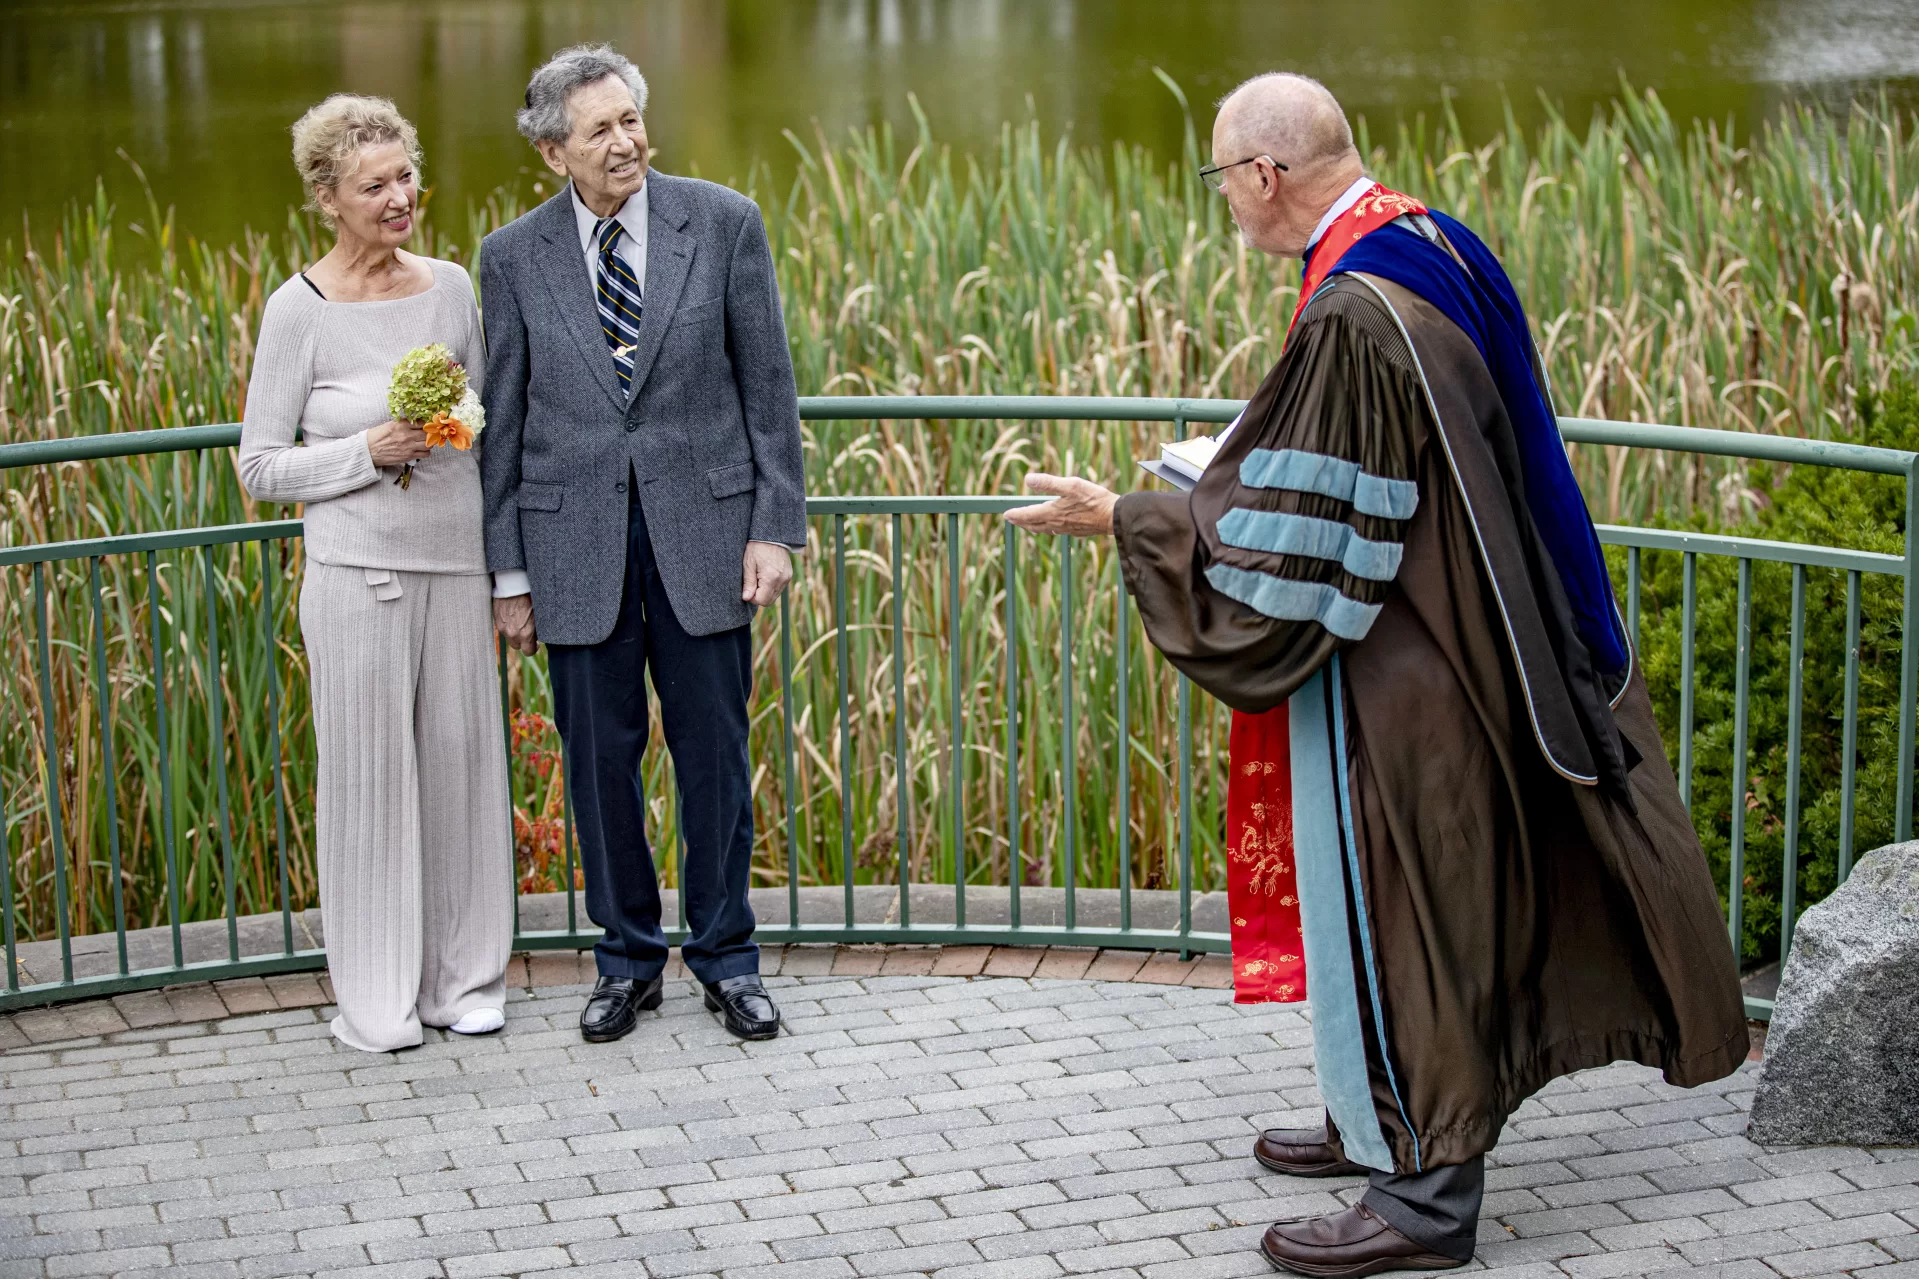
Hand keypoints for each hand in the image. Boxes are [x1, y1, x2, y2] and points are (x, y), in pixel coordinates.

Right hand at [366, 419, 430, 467]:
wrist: (368, 451)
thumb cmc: (376, 437)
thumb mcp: (389, 425)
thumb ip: (403, 424)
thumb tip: (415, 424)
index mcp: (401, 425)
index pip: (421, 422)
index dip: (425, 424)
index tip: (425, 426)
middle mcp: (407, 435)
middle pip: (426, 433)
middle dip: (428, 434)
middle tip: (427, 434)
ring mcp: (409, 446)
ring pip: (428, 444)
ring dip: (428, 443)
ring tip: (424, 442)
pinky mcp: (409, 456)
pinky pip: (425, 454)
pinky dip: (426, 452)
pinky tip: (421, 450)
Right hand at [493, 594, 537, 654]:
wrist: (514, 585)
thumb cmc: (530, 598)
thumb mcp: (539, 616)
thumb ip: (537, 630)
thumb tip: (538, 637)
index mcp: (525, 633)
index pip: (528, 652)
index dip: (533, 648)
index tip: (535, 643)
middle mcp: (512, 633)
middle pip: (517, 646)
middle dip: (522, 642)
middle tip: (528, 633)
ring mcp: (502, 627)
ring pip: (509, 637)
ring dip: (514, 634)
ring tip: (520, 623)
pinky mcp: (496, 620)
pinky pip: (502, 629)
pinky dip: (507, 626)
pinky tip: (512, 617)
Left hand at [742, 541, 792, 606]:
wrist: (772, 535)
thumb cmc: (757, 547)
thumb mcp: (748, 564)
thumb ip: (748, 583)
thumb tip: (746, 598)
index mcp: (771, 578)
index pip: (762, 601)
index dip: (752, 598)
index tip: (747, 588)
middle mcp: (782, 580)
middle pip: (769, 601)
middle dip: (759, 596)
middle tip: (751, 583)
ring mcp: (787, 578)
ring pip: (774, 595)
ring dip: (765, 591)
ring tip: (758, 577)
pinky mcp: (788, 575)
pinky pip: (779, 588)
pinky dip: (771, 586)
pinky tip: (765, 575)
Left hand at [1003, 473, 1118, 536]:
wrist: (1114, 517)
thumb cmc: (1094, 499)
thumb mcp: (1071, 485)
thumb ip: (1048, 483)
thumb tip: (1028, 479)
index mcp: (1053, 512)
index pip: (1028, 515)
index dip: (1016, 514)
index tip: (1006, 514)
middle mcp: (1057, 523)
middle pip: (1034, 524)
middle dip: (1022, 522)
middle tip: (1012, 519)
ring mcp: (1067, 529)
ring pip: (1045, 529)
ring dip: (1034, 526)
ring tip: (1028, 524)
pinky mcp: (1077, 531)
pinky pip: (1057, 531)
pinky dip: (1048, 528)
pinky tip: (1053, 526)